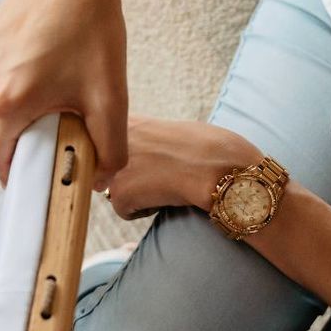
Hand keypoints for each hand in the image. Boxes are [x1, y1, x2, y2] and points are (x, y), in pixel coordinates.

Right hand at [0, 0, 128, 189]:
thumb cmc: (92, 26)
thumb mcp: (110, 94)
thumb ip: (111, 147)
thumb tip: (102, 180)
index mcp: (9, 101)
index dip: (16, 176)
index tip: (35, 182)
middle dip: (25, 137)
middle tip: (60, 130)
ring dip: (20, 106)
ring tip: (57, 89)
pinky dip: (15, 79)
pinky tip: (45, 63)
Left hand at [105, 114, 263, 218]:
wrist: (223, 167)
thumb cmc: (210, 148)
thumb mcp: (172, 130)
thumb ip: (148, 136)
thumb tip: (142, 151)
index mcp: (126, 120)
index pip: (108, 143)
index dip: (132, 157)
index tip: (151, 160)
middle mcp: (111, 140)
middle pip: (107, 166)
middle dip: (128, 174)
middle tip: (158, 175)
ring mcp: (112, 165)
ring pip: (114, 189)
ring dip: (135, 192)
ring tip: (164, 185)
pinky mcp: (119, 192)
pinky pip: (125, 211)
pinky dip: (143, 210)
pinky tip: (164, 199)